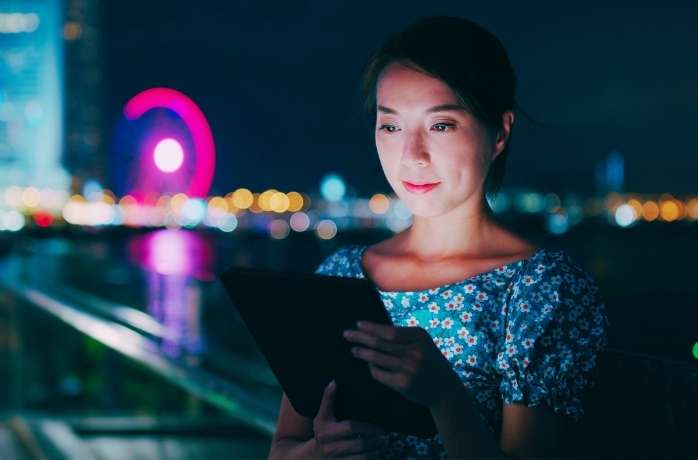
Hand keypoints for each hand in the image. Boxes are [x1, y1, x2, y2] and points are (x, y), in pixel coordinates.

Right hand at [313, 380, 386, 458]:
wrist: (315, 457)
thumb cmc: (323, 431)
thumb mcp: (322, 415)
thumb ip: (328, 399)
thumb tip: (334, 382)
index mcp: (325, 431)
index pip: (350, 427)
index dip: (366, 427)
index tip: (378, 426)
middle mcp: (329, 447)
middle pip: (358, 442)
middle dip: (374, 438)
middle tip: (384, 434)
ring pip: (361, 456)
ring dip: (376, 449)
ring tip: (384, 442)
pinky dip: (372, 458)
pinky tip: (378, 452)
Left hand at [343, 321, 461, 407]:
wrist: (444, 388)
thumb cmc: (429, 361)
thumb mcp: (423, 343)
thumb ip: (404, 337)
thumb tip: (374, 330)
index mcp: (419, 337)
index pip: (389, 331)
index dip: (372, 328)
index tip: (358, 324)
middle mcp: (414, 352)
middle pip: (380, 343)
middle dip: (361, 338)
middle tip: (346, 334)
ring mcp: (408, 369)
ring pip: (377, 358)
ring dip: (362, 353)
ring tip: (354, 350)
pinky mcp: (403, 384)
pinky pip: (379, 374)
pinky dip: (372, 368)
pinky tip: (369, 365)